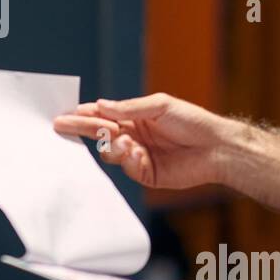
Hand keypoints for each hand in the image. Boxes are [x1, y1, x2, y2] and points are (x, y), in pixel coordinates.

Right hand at [53, 92, 238, 189]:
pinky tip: (138, 153)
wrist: (217, 148)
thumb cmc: (192, 121)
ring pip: (111, 153)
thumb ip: (129, 108)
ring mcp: (138, 156)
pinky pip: (128, 169)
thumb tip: (101, 105)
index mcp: (134, 117)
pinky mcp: (147, 174)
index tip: (67, 113)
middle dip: (81, 129)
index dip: (85, 114)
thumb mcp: (160, 106)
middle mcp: (133, 136)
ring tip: (126, 141)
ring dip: (113, 146)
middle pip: (100, 134)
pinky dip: (130, 160)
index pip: (104, 115)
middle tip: (62, 126)